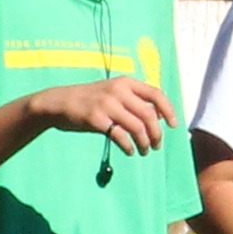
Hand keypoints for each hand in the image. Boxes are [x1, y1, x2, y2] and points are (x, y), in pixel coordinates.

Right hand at [23, 77, 175, 153]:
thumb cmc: (89, 100)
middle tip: (157, 145)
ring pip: (137, 127)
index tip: (173, 125)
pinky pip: (120, 136)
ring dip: (145, 143)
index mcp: (125, 82)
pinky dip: (129, 146)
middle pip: (149, 114)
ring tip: (144, 151)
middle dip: (157, 133)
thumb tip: (157, 118)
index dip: (169, 110)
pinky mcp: (97, 119)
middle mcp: (118, 91)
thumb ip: (133, 101)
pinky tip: (130, 151)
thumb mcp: (112, 92)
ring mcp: (107, 104)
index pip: (156, 94)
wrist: (59, 102)